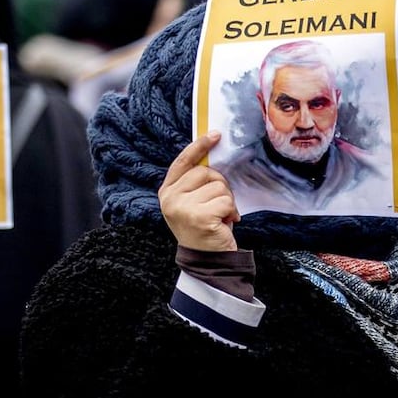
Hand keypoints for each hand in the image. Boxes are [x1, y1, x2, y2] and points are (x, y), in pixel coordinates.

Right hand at [158, 130, 240, 251]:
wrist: (206, 262)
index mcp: (166, 192)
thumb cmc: (203, 228)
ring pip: (219, 186)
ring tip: (220, 217)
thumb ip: (196, 182)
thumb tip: (214, 156)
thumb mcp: (192, 203)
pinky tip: (225, 224)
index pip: (183, 162)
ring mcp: (183, 208)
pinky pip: (226, 201)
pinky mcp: (200, 217)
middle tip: (219, 205)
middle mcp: (171, 199)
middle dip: (220, 185)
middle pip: (206, 172)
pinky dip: (231, 212)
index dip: (199, 146)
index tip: (214, 135)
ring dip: (227, 201)